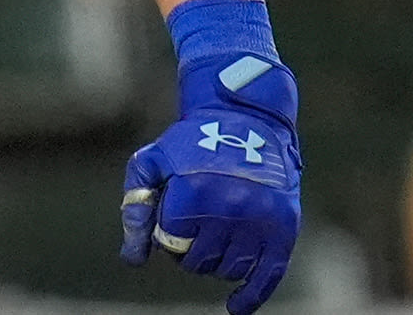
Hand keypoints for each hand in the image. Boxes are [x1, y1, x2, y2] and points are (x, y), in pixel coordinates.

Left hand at [120, 57, 300, 313]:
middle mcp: (229, 210)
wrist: (246, 120)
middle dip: (187, 253)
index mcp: (193, 192)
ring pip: (229, 269)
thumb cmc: (190, 143)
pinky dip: (251, 296)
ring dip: (215, 264)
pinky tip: (235, 307)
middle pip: (198, 261)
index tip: (169, 219)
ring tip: (211, 242)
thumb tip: (132, 259)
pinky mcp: (284, 229)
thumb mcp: (152, 162)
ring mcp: (260, 221)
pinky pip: (268, 276)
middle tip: (189, 234)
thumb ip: (136, 207)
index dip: (164, 234)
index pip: (170, 241)